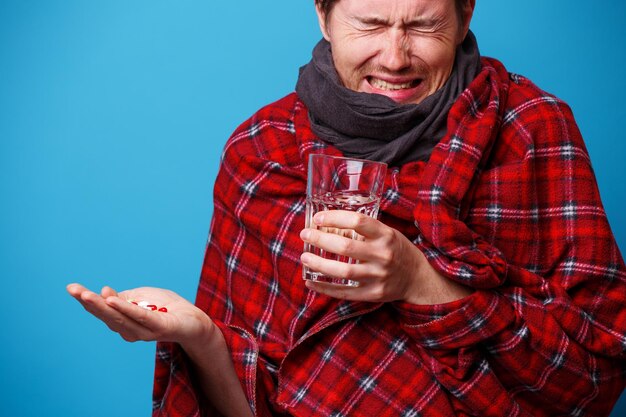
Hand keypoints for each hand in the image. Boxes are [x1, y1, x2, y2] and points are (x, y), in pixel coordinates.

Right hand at [66, 283, 212, 345]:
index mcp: (125, 322)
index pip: (103, 311)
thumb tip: (105, 294)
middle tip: (73, 290)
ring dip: (102, 305)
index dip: (87, 301)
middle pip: (106, 316)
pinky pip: (140, 316)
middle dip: (88, 303)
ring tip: (87, 294)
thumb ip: (124, 298)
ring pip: (119, 318)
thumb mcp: (142, 297)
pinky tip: (112, 301)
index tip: (72, 288)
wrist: (195, 322)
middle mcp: (131, 330)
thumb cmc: (167, 308)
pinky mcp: (160, 327)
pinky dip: (126, 308)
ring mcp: (145, 330)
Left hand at [300, 210, 472, 304]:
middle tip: (305, 234)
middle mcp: (382, 255)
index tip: (317, 218)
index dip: (334, 217)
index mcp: (385, 235)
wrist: (417, 277)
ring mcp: (378, 277)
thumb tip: (328, 223)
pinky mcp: (373, 294)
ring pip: (342, 272)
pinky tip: (310, 281)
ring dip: (319, 264)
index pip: (357, 221)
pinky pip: (344, 292)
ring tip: (304, 257)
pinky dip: (324, 288)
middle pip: (345, 248)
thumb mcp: (387, 232)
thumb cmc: (396, 249)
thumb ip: (363, 229)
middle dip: (320, 239)